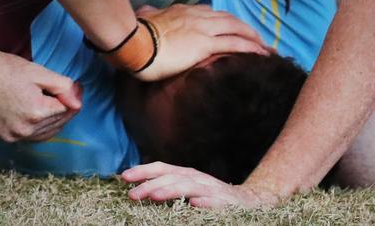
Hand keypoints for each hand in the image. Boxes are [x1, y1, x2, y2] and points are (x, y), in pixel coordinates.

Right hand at [0, 40, 81, 141]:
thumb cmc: (5, 69)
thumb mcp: (39, 72)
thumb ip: (62, 87)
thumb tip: (78, 102)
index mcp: (36, 113)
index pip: (67, 109)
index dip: (74, 96)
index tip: (76, 85)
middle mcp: (24, 130)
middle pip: (58, 122)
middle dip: (66, 107)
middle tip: (70, 90)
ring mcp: (12, 136)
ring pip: (46, 132)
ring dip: (55, 119)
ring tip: (56, 100)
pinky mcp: (4, 136)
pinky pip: (30, 136)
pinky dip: (40, 127)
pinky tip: (41, 112)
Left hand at [122, 162, 277, 208]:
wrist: (251, 202)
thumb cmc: (212, 198)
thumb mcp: (189, 189)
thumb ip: (169, 188)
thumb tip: (142, 189)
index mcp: (186, 174)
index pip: (161, 168)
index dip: (143, 171)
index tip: (123, 177)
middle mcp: (197, 178)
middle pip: (171, 178)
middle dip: (150, 184)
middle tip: (132, 194)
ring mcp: (212, 189)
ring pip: (189, 188)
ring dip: (171, 191)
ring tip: (154, 196)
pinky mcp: (226, 203)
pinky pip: (214, 202)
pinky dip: (204, 203)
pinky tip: (194, 205)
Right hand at [132, 4, 267, 80]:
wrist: (132, 41)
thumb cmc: (135, 34)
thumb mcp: (143, 18)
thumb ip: (147, 15)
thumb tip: (143, 12)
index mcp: (183, 12)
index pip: (210, 13)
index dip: (225, 21)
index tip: (233, 28)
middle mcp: (196, 16)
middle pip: (228, 19)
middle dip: (245, 28)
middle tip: (257, 39)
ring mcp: (202, 29)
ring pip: (235, 28)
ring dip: (253, 37)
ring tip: (264, 47)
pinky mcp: (204, 44)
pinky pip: (234, 43)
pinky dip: (250, 47)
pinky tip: (260, 53)